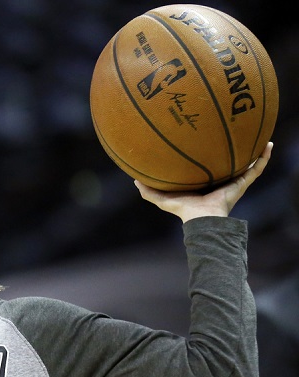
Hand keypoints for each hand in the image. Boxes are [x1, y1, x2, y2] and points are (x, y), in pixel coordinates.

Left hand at [135, 142, 272, 222]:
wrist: (201, 218)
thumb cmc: (182, 209)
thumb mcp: (161, 198)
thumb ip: (147, 191)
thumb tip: (134, 180)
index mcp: (202, 182)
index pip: (206, 167)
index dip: (207, 156)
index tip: (206, 140)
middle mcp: (219, 180)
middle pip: (227, 163)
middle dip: (231, 150)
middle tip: (232, 132)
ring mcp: (232, 181)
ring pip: (246, 163)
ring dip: (253, 151)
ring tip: (258, 135)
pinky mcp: (242, 183)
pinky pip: (256, 169)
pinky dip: (264, 158)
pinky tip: (269, 145)